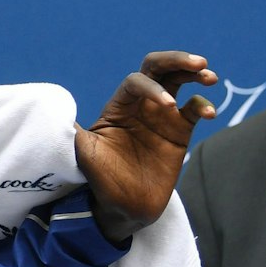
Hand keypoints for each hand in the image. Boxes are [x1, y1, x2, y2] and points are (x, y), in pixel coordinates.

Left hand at [74, 50, 216, 244]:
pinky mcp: (179, 130)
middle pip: (158, 69)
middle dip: (177, 60)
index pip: (136, 81)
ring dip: (195, 75)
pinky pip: (194, 109)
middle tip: (199, 63)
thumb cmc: (100, 178)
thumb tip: (56, 114)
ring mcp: (161, 115)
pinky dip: (204, 105)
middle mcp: (140, 105)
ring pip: (179, 83)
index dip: (152, 87)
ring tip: (209, 77)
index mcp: (118, 106)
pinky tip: (209, 113)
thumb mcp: (83, 153)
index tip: (166, 105)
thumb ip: (74, 131)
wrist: (123, 205)